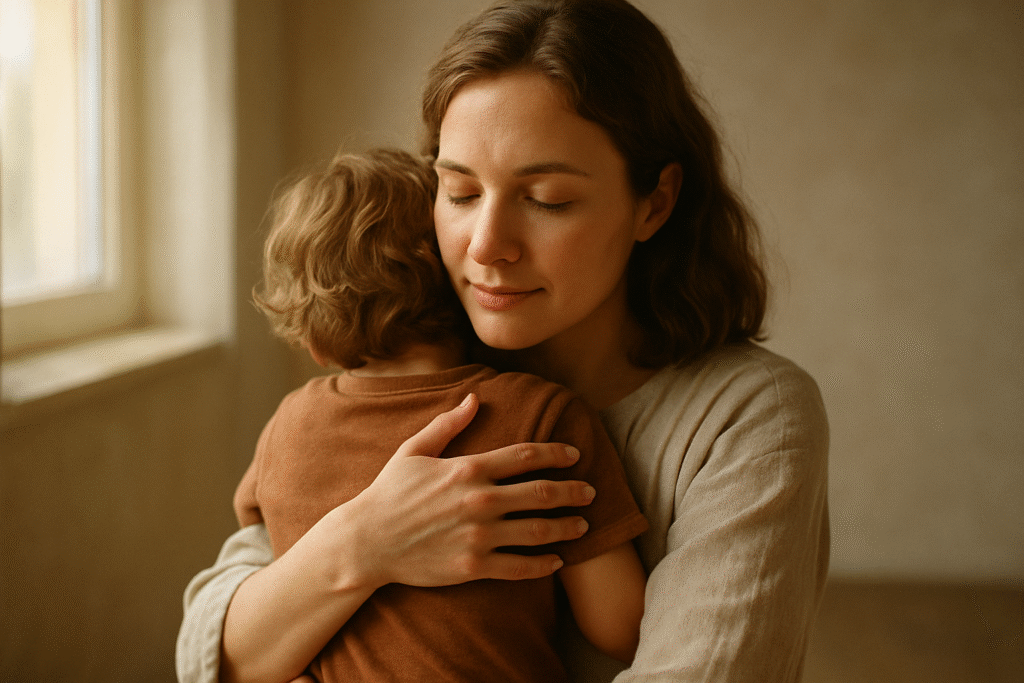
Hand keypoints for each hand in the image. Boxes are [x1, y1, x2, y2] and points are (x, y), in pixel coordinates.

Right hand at [345, 393, 595, 586]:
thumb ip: (448, 424)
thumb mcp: (413, 450)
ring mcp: (478, 535)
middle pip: (541, 493)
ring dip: (566, 527)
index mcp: (468, 468)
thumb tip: (474, 398)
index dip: (556, 453)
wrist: (366, 541)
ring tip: (583, 525)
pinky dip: (543, 564)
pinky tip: (557, 560)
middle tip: (590, 492)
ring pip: (537, 531)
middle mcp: (479, 500)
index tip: (574, 455)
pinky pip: (519, 567)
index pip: (526, 456)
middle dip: (573, 491)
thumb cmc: (389, 493)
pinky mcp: (473, 566)